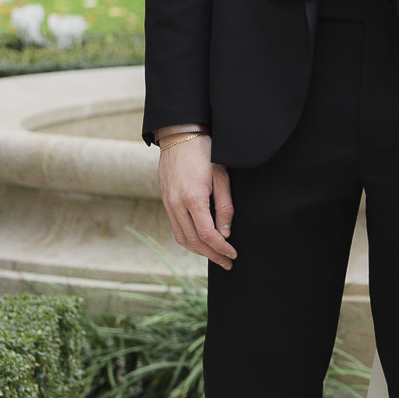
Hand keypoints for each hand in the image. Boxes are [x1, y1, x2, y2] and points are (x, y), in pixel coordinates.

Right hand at [157, 133, 235, 268]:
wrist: (180, 135)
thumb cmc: (205, 153)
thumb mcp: (222, 177)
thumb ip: (225, 207)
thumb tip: (225, 233)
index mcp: (193, 198)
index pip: (208, 234)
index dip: (221, 248)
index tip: (233, 254)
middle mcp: (176, 204)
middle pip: (194, 241)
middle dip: (212, 255)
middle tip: (227, 262)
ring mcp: (168, 203)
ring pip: (182, 237)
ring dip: (199, 250)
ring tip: (215, 255)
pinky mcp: (165, 200)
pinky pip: (175, 227)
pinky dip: (188, 239)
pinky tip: (201, 241)